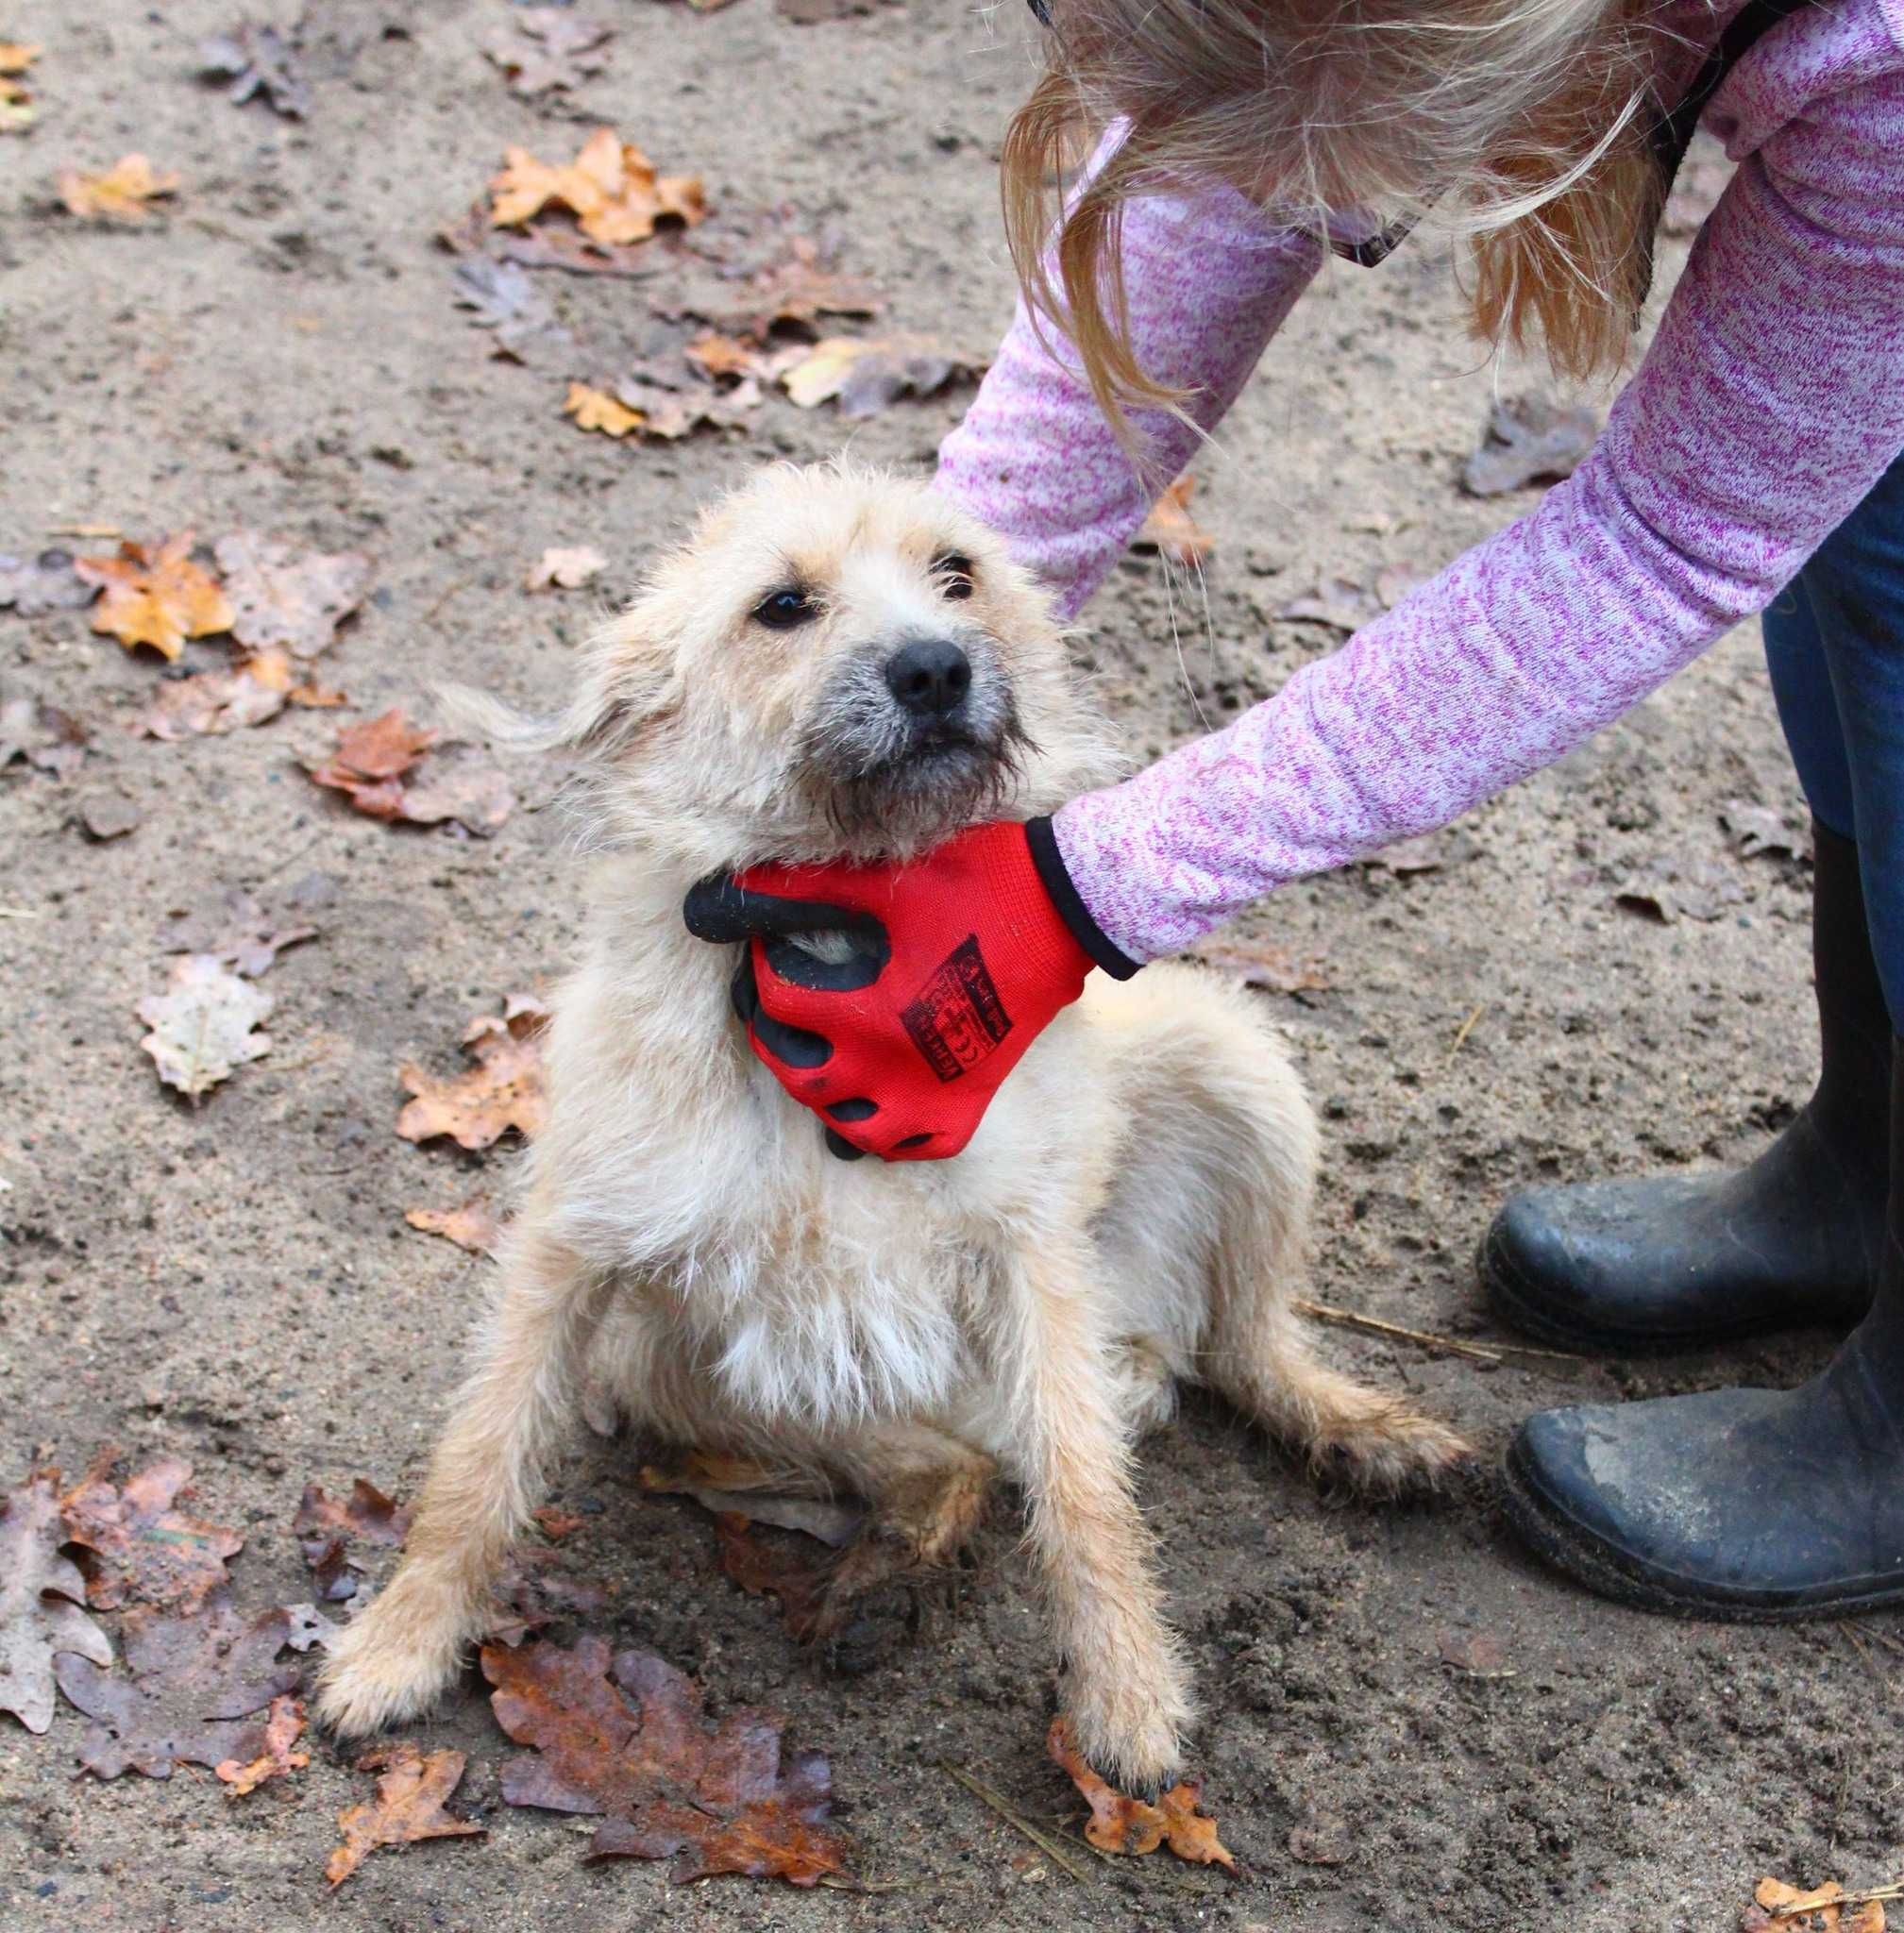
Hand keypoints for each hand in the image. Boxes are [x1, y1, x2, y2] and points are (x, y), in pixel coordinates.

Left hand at [683, 818, 1136, 1159]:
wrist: (1065, 908)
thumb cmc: (973, 882)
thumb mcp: (876, 880)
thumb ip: (789, 890)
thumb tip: (709, 903)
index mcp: (864, 1013)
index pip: (779, 999)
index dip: (763, 964)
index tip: (771, 939)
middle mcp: (893, 1069)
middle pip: (800, 1075)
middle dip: (775, 1037)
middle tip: (775, 1002)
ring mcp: (934, 1093)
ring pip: (850, 1127)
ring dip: (822, 1096)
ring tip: (817, 1056)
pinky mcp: (970, 1100)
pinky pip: (916, 1144)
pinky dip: (889, 1133)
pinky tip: (877, 1100)